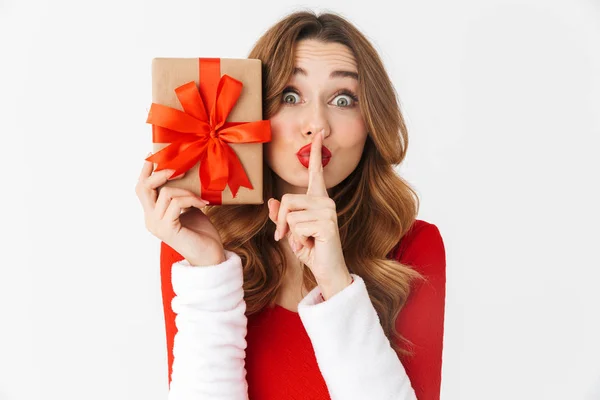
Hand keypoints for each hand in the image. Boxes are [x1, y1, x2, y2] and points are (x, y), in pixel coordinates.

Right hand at [135, 153, 224, 265]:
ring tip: (201, 197)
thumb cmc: (202, 233)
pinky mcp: (168, 230)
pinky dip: (191, 199)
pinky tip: (204, 204)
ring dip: (186, 190)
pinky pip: (177, 204)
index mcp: (153, 214)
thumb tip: (182, 173)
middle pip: (143, 187)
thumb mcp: (189, 208)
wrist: (211, 257)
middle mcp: (150, 220)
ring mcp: (157, 225)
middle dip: (159, 172)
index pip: (141, 188)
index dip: (146, 170)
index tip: (153, 153)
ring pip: (166, 193)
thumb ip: (180, 195)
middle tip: (177, 166)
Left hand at [267, 130, 352, 299]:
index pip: (316, 172)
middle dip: (281, 221)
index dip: (316, 152)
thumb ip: (282, 217)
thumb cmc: (311, 250)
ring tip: (305, 241)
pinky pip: (297, 226)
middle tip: (287, 237)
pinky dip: (298, 240)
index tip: (320, 133)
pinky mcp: (327, 223)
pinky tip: (312, 245)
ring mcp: (328, 211)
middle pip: (287, 199)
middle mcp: (326, 201)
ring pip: (290, 213)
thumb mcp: (291, 232)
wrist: (326, 270)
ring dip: (291, 233)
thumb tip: (272, 202)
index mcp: (318, 199)